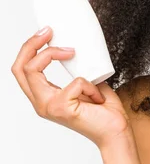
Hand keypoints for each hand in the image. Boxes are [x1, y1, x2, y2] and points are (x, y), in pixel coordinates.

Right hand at [11, 26, 129, 148]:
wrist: (116, 132)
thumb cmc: (104, 112)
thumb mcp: (88, 85)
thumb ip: (80, 72)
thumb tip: (81, 51)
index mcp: (44, 97)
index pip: (23, 70)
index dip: (30, 48)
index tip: (46, 32)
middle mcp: (41, 103)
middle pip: (20, 68)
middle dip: (31, 44)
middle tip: (48, 31)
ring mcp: (48, 106)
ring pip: (33, 70)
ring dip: (54, 54)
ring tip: (72, 52)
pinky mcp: (61, 108)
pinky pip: (75, 81)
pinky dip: (90, 84)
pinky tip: (98, 97)